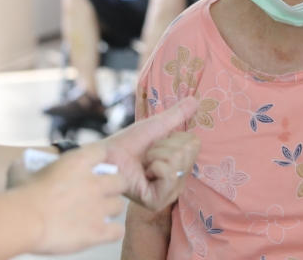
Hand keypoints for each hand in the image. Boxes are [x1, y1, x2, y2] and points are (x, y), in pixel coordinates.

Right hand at [22, 143, 127, 254]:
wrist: (23, 220)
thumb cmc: (20, 196)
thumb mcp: (20, 172)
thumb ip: (24, 166)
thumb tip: (18, 164)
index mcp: (78, 162)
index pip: (102, 151)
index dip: (99, 158)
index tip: (94, 166)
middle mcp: (94, 183)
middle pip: (120, 180)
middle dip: (113, 186)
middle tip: (101, 193)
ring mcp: (98, 207)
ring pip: (119, 205)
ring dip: (110, 209)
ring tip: (98, 215)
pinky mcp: (98, 231)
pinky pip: (117, 230)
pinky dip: (112, 232)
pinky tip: (102, 233)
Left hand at [104, 96, 199, 211]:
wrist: (107, 153)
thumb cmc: (129, 142)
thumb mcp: (157, 125)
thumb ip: (177, 115)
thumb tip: (195, 99)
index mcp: (181, 166)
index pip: (194, 144)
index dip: (174, 138)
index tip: (157, 144)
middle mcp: (178, 182)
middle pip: (188, 151)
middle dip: (165, 146)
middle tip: (148, 155)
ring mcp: (168, 194)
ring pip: (178, 160)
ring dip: (156, 155)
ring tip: (144, 163)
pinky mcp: (156, 202)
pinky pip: (169, 174)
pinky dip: (155, 165)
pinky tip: (143, 172)